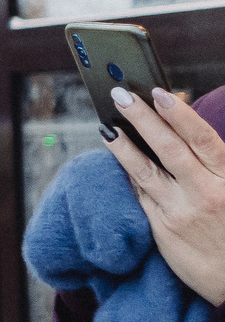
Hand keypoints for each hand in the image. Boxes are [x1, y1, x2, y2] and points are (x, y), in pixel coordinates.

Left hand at [106, 87, 224, 303]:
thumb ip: (214, 163)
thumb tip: (183, 126)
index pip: (202, 139)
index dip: (180, 114)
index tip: (160, 92)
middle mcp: (206, 194)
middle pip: (169, 148)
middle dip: (143, 118)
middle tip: (121, 95)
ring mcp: (181, 212)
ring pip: (145, 171)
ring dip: (123, 146)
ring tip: (107, 126)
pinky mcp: (162, 229)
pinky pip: (140, 195)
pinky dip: (127, 173)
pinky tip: (115, 157)